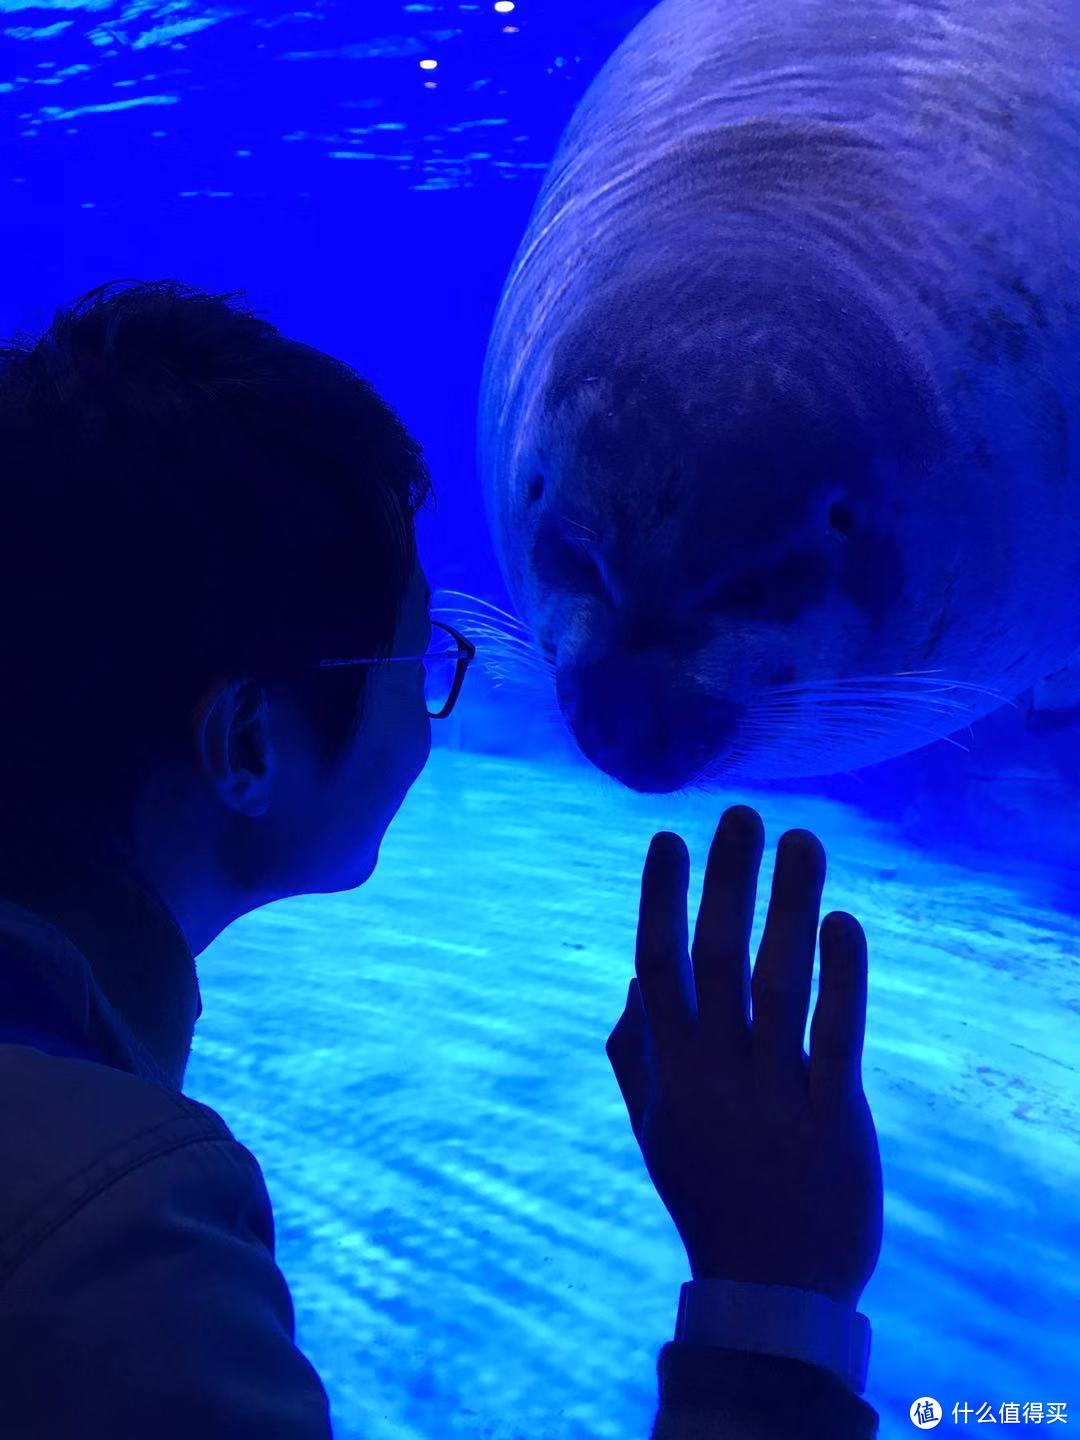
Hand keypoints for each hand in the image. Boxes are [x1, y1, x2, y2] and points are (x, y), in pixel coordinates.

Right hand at [605, 805, 881, 1308]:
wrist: (771, 1291)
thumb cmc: (711, 1198)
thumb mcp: (655, 1129)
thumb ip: (635, 1055)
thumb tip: (631, 982)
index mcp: (671, 1070)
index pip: (657, 965)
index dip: (660, 898)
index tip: (669, 837)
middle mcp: (716, 1071)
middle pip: (716, 958)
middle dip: (726, 880)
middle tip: (741, 813)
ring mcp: (773, 1092)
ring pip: (778, 982)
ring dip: (788, 905)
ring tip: (802, 840)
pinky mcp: (833, 1115)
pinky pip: (836, 1034)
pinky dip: (840, 975)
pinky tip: (843, 921)